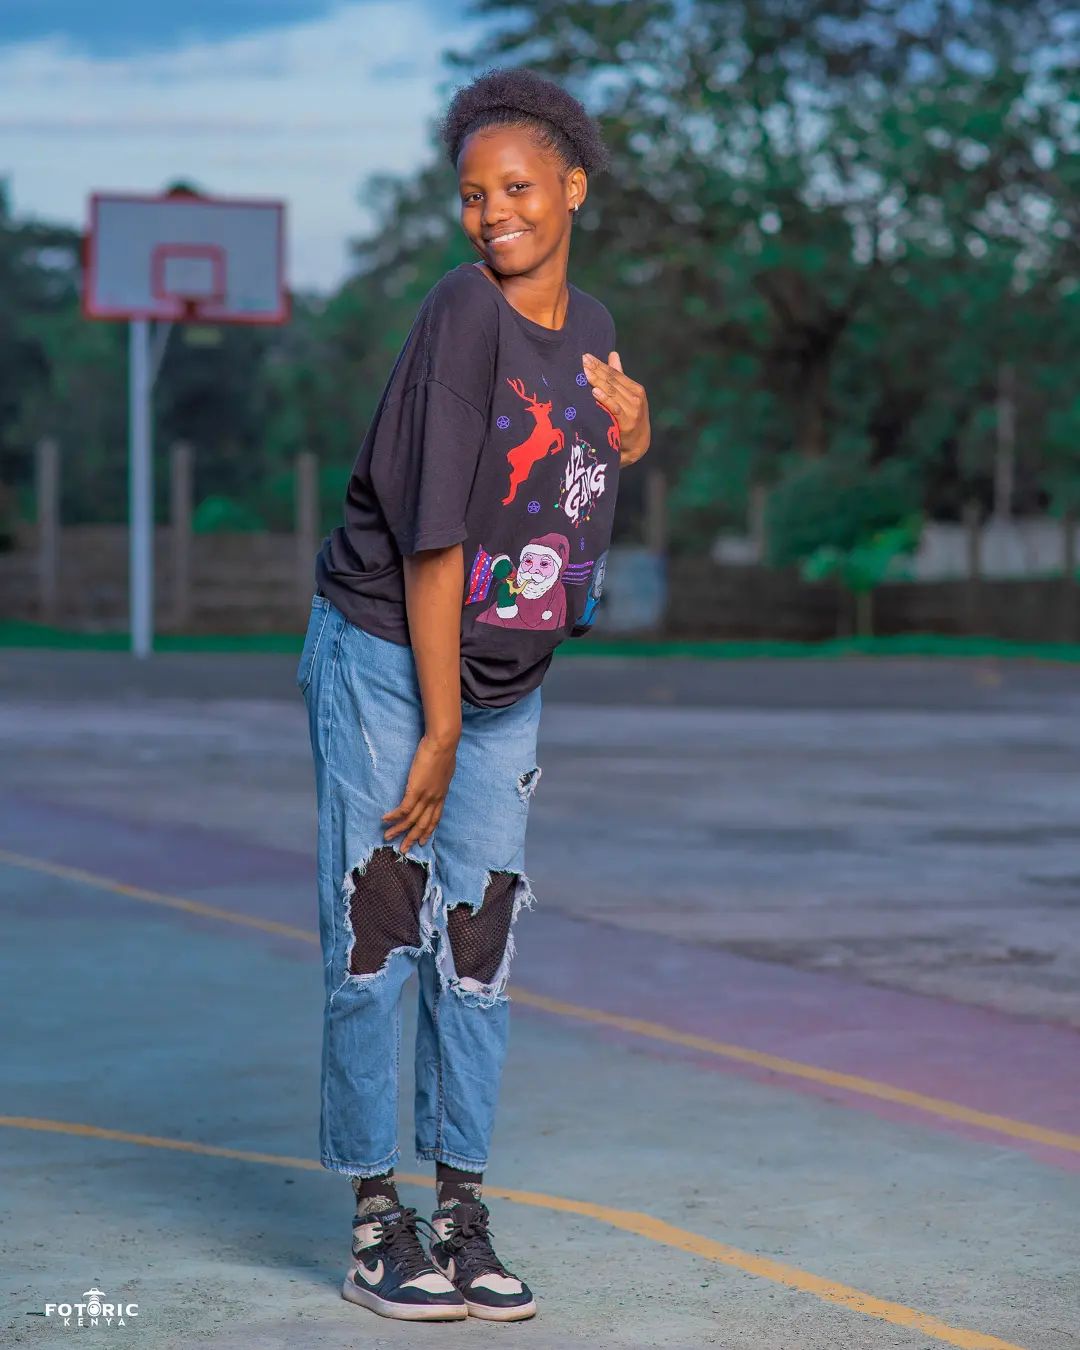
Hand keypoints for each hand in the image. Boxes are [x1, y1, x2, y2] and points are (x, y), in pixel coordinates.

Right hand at [381, 732, 457, 852]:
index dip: (427, 830)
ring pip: (411, 820)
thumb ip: (440, 777)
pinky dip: (394, 816)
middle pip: (423, 824)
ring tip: (387, 837)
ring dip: (399, 830)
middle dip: (412, 838)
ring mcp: (425, 796)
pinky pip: (403, 809)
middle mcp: (434, 799)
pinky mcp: (416, 790)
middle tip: (403, 849)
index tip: (422, 841)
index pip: (435, 818)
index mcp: (442, 794)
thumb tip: (437, 777)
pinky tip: (385, 820)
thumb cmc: (445, 750)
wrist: (444, 743)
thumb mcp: (445, 768)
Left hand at [582, 350, 650, 467]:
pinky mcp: (628, 422)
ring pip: (612, 392)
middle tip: (582, 361)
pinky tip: (595, 392)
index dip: (600, 365)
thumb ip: (619, 376)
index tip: (585, 357)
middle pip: (612, 381)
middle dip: (596, 370)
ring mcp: (633, 409)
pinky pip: (614, 408)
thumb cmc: (629, 419)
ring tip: (585, 373)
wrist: (638, 445)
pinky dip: (605, 399)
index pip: (615, 373)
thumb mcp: (626, 397)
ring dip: (598, 381)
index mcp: (635, 388)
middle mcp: (636, 397)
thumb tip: (613, 354)